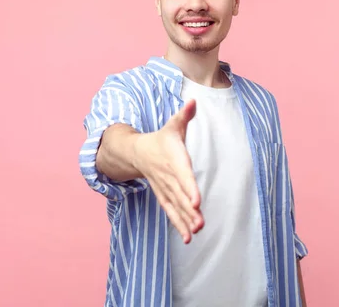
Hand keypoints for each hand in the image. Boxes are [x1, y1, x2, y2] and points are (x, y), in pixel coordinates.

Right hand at [135, 99, 202, 242]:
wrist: (138, 152)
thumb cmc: (162, 139)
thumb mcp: (172, 125)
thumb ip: (184, 115)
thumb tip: (193, 100)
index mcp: (173, 159)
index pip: (182, 175)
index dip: (189, 188)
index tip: (196, 201)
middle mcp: (168, 176)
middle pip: (180, 195)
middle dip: (189, 210)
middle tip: (200, 222)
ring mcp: (165, 188)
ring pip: (176, 206)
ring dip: (185, 220)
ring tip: (197, 232)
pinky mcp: (164, 196)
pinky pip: (171, 211)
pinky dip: (179, 224)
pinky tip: (190, 237)